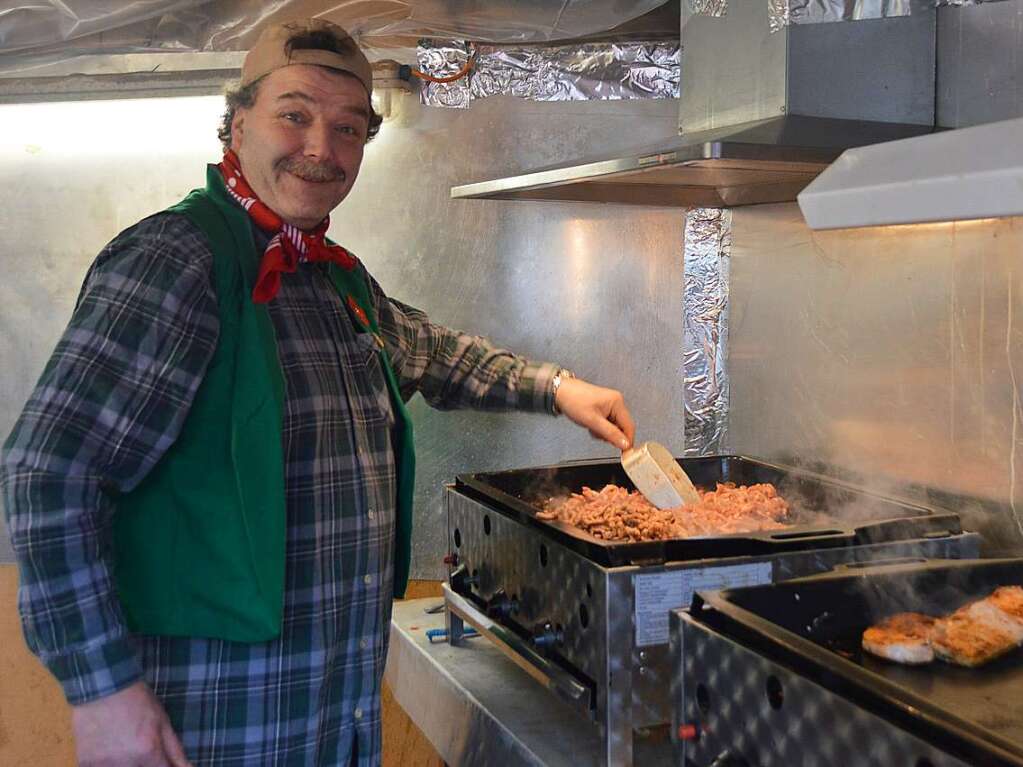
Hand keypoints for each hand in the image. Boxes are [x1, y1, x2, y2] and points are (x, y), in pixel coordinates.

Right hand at [73, 681, 191, 766]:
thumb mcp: (163, 721)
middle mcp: (126, 763)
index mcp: (148, 752)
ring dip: (126, 763)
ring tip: (123, 744)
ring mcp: (103, 765)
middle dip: (145, 763)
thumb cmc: (137, 701)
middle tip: (140, 746)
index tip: (161, 760)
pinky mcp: (85, 763)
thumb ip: (175, 750)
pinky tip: (108, 748)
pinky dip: (106, 762)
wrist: (103, 687)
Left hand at [554, 377, 634, 450]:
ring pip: (614, 426)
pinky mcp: (604, 406)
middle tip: (597, 434)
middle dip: (610, 435)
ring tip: (591, 427)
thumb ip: (610, 434)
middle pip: (622, 427)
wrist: (561, 391)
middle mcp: (616, 401)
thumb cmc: (574, 401)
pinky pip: (608, 422)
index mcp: (617, 402)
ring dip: (604, 432)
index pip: (629, 426)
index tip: (623, 452)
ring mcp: (611, 404)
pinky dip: (600, 427)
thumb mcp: (592, 422)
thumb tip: (625, 444)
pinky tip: (591, 424)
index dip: (626, 440)